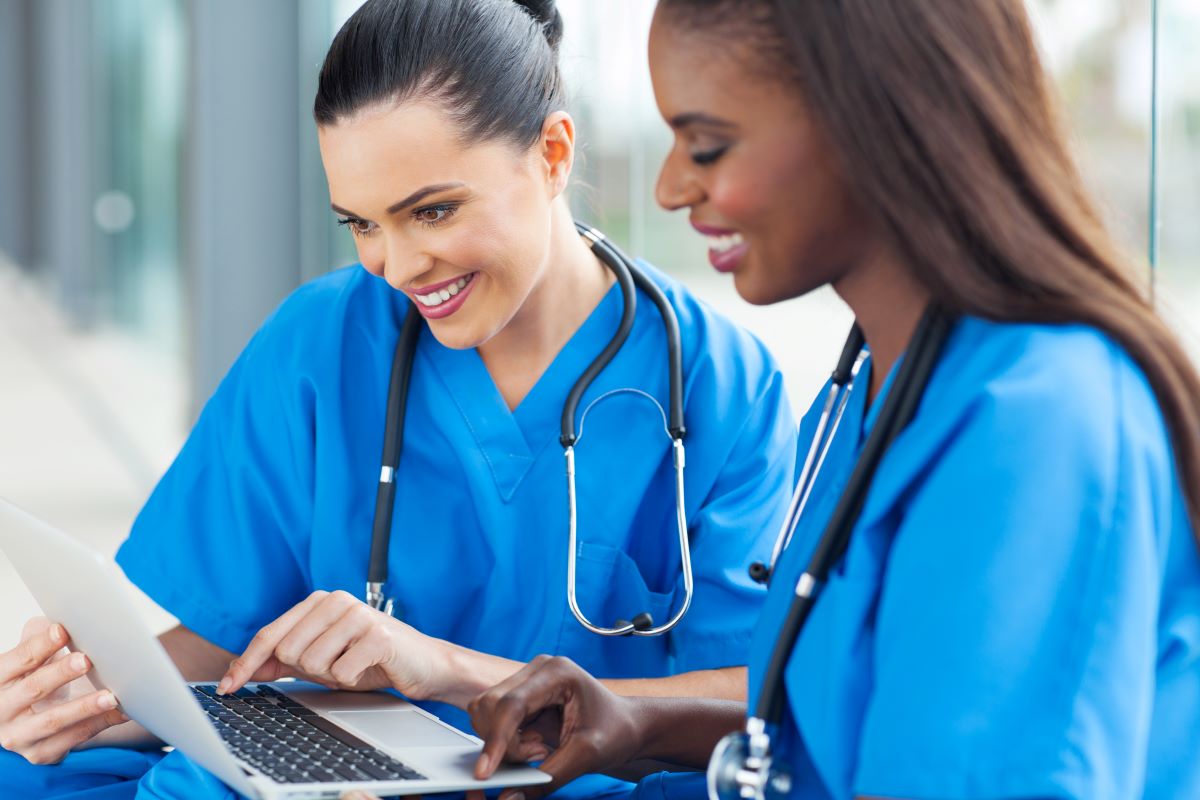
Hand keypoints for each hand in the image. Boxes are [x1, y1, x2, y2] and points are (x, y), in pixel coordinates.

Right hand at [0, 617, 127, 763]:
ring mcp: (20, 735)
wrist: (28, 719)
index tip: (63, 630)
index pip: (18, 660)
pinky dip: (100, 724)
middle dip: (60, 673)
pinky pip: (74, 739)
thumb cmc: (34, 677)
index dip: (40, 644)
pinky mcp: (41, 753)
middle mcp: (2, 711)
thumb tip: (61, 618)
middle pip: (33, 689)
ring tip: (111, 695)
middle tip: (87, 660)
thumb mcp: (29, 658)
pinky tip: (122, 711)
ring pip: (53, 721)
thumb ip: (38, 637)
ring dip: (84, 707)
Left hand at [219, 590, 444, 697]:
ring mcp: (357, 615)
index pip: (270, 635)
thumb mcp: (321, 660)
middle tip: (336, 665)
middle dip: (307, 670)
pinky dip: (351, 680)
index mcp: (319, 601)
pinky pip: (341, 673)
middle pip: (288, 652)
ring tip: (353, 664)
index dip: (246, 664)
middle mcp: (336, 600)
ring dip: (331, 675)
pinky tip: (368, 667)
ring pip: (312, 663)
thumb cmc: (371, 659)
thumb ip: (281, 662)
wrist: (423, 664)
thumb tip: (241, 671)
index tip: (227, 687)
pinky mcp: (377, 635)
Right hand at [468, 655, 644, 799]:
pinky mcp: (521, 696)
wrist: (627, 725)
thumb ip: (546, 779)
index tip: (484, 772)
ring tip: (539, 750)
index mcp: (557, 672)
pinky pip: (493, 720)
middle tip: (538, 756)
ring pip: (486, 712)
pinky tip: (535, 745)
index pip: (511, 704)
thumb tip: (508, 798)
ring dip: (503, 742)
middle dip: (503, 743)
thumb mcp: (586, 757)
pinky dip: (506, 741)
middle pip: (491, 705)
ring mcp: (527, 680)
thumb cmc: (616, 732)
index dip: (495, 739)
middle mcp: (537, 669)